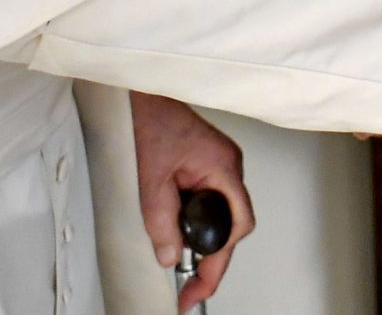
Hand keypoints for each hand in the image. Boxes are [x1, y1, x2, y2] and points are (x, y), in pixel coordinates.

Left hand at [131, 92, 255, 310]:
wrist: (143, 95)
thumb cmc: (150, 121)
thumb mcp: (151, 179)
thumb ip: (161, 221)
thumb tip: (169, 254)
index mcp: (222, 167)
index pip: (238, 224)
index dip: (219, 260)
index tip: (200, 285)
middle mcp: (228, 166)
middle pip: (232, 223)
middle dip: (210, 254)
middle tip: (190, 283)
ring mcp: (220, 164)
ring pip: (220, 213)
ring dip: (201, 234)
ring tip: (178, 253)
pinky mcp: (209, 164)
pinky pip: (211, 200)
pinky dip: (196, 217)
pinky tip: (179, 226)